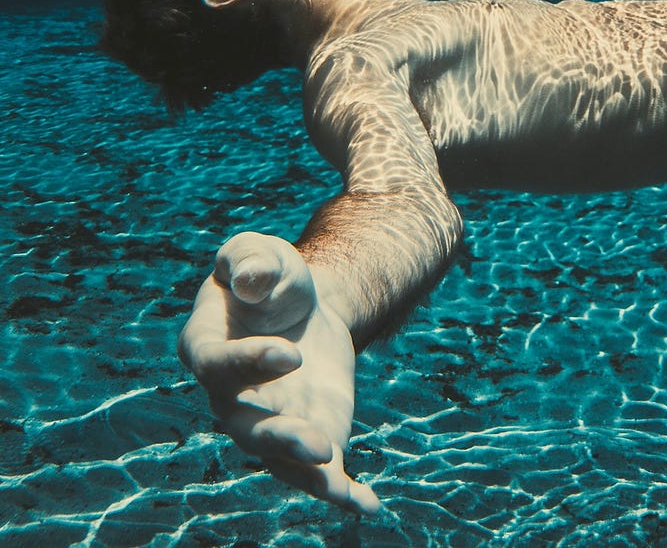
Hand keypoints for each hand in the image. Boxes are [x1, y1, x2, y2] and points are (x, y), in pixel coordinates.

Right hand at [178, 231, 379, 513]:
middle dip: (280, 439)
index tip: (291, 352)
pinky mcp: (307, 433)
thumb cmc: (268, 276)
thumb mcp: (257, 253)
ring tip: (337, 483)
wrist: (300, 303)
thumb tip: (253, 280)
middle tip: (316, 443)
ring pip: (279, 459)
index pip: (219, 366)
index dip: (250, 363)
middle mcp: (231, 398)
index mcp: (206, 349)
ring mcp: (268, 422)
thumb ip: (249, 259)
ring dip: (306, 472)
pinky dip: (341, 491)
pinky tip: (368, 505)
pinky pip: (318, 472)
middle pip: (246, 429)